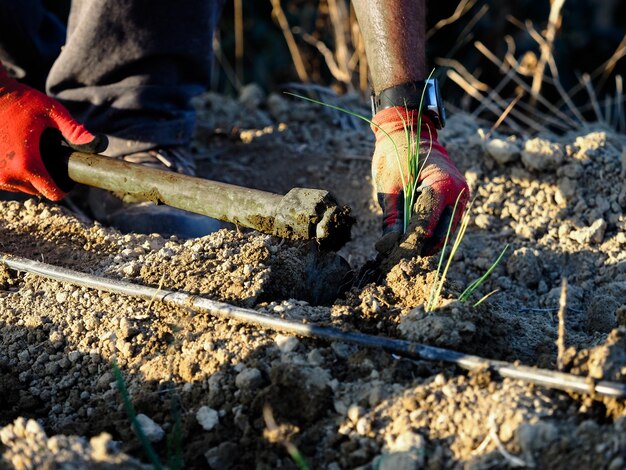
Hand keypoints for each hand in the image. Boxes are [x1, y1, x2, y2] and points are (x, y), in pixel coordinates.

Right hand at [0, 68, 106, 199]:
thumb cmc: (21, 101)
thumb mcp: (53, 113)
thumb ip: (75, 131)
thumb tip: (101, 143)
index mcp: (27, 165)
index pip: (53, 193)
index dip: (64, 188)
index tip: (68, 177)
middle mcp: (8, 175)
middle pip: (37, 191)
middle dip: (46, 178)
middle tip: (47, 157)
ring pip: (21, 187)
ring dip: (28, 175)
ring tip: (30, 152)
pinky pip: (6, 180)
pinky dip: (14, 171)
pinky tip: (16, 154)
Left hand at [371, 106, 468, 255]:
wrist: (411, 132)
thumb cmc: (397, 155)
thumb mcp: (389, 187)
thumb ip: (391, 218)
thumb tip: (387, 246)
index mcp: (442, 186)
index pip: (426, 225)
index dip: (409, 242)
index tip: (391, 253)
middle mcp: (458, 193)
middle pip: (441, 234)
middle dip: (419, 246)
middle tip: (396, 254)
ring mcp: (461, 197)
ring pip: (446, 232)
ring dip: (426, 241)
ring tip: (402, 245)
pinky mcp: (458, 200)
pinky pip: (446, 223)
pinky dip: (431, 231)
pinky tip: (413, 233)